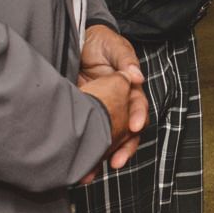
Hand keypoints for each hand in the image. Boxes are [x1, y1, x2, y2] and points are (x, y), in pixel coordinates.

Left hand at [77, 25, 146, 169]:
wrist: (74, 41)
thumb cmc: (100, 42)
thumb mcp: (114, 46)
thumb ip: (125, 59)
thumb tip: (137, 76)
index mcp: (130, 88)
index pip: (138, 106)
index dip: (138, 116)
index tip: (134, 127)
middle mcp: (119, 103)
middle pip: (127, 130)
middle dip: (124, 148)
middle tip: (116, 162)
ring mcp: (101, 110)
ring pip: (108, 138)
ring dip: (104, 155)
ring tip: (95, 171)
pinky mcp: (85, 114)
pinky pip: (88, 135)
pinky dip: (86, 150)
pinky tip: (79, 164)